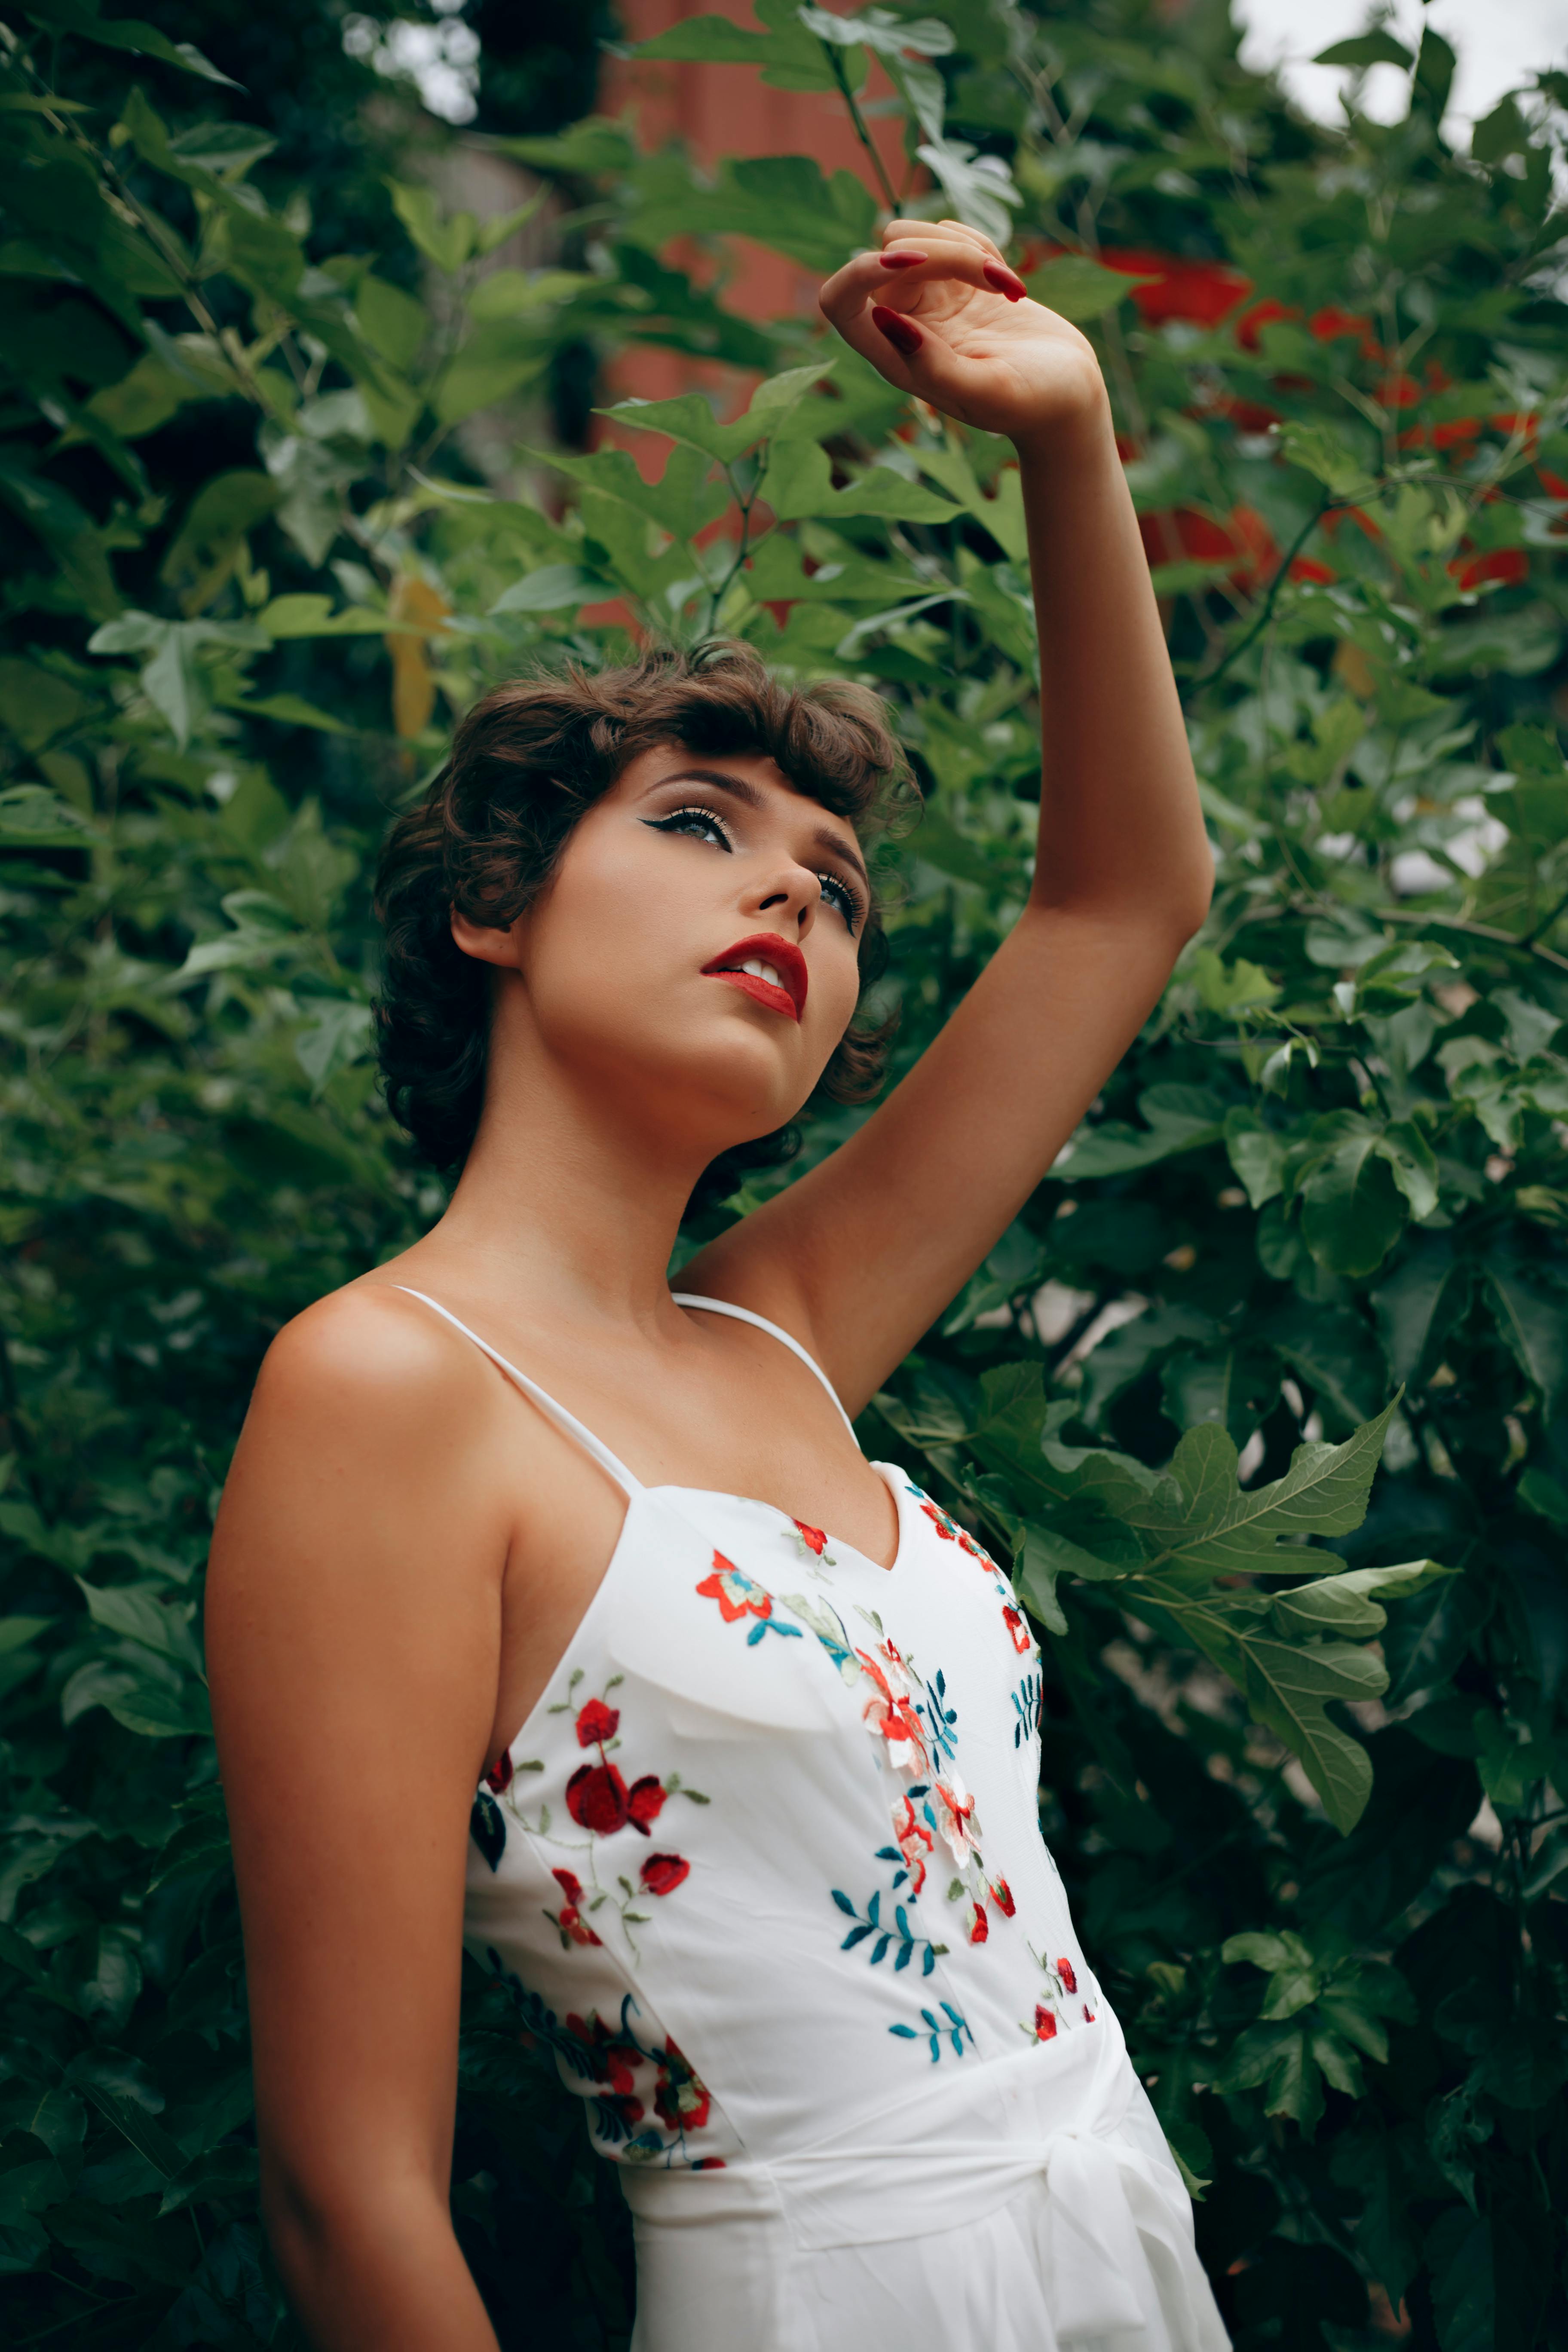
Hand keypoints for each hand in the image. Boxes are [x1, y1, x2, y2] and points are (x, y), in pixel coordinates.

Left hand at [819, 218, 1104, 453]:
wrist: (1070, 393)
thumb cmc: (1032, 403)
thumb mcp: (988, 391)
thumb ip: (934, 366)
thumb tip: (885, 320)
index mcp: (895, 358)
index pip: (840, 302)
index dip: (862, 271)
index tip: (915, 260)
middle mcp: (904, 324)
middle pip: (890, 253)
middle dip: (943, 254)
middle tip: (997, 281)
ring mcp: (930, 298)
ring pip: (916, 235)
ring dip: (964, 246)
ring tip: (1006, 284)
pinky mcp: (958, 279)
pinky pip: (949, 232)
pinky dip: (979, 243)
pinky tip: (1006, 282)